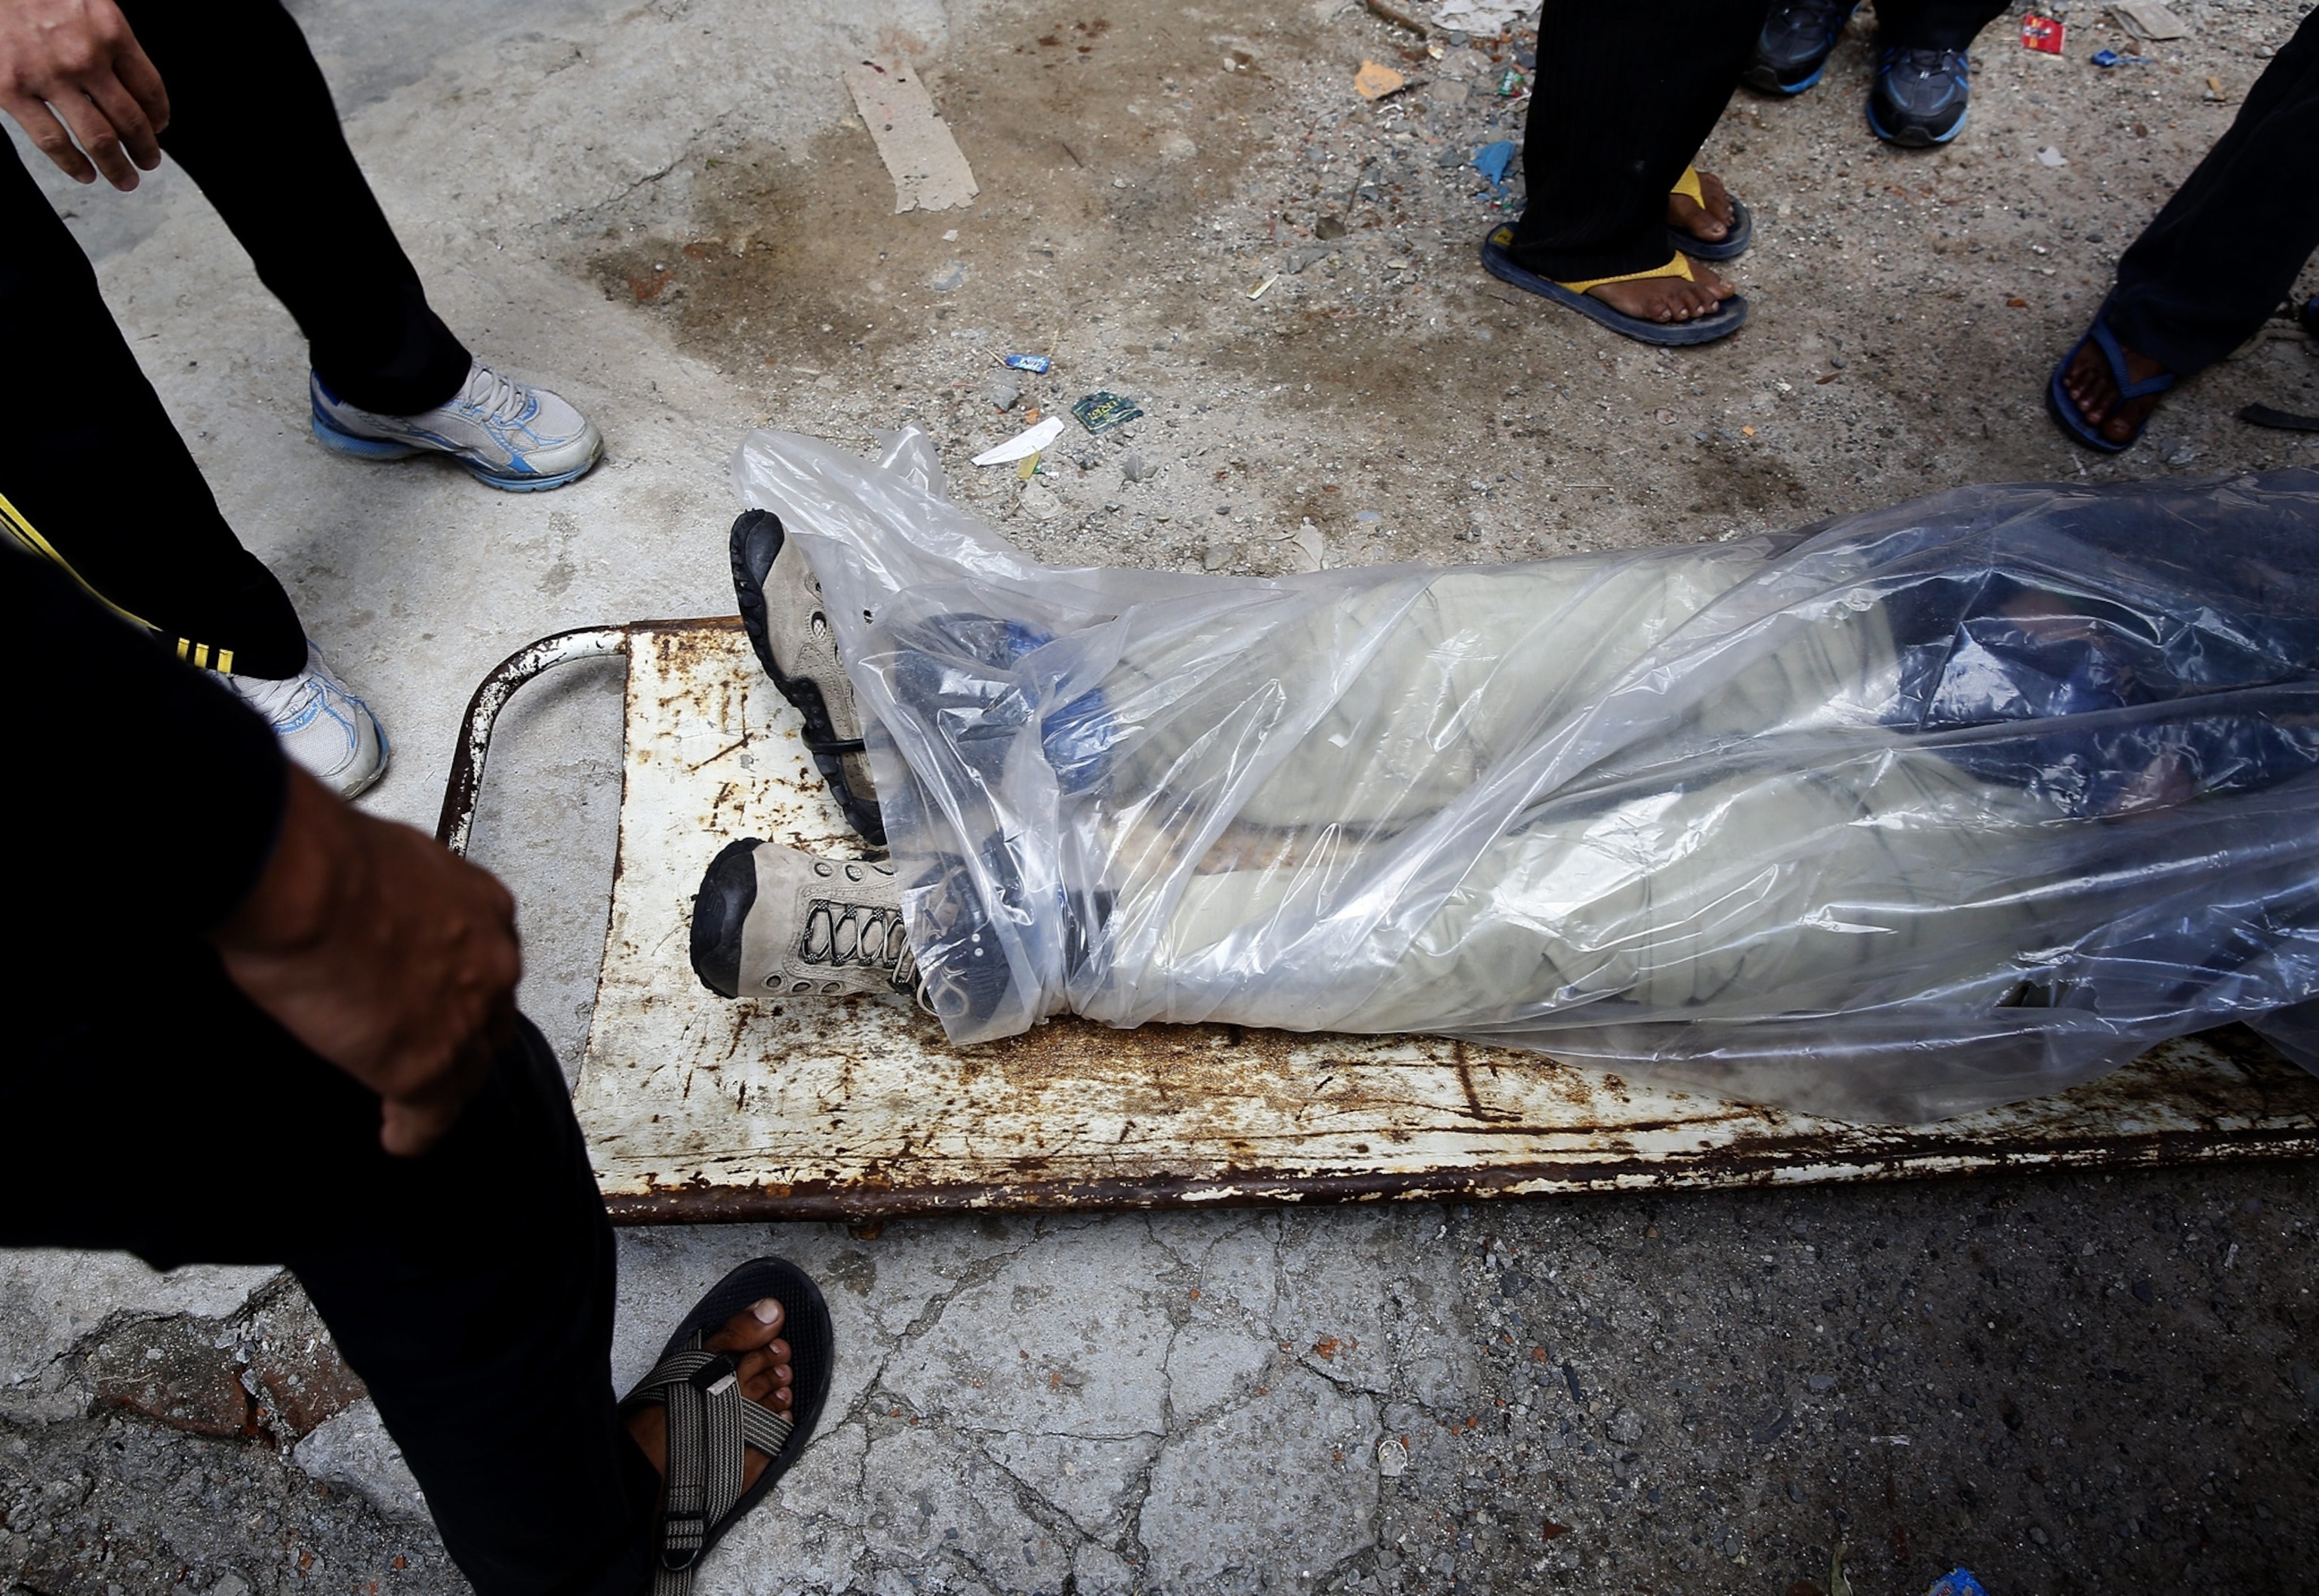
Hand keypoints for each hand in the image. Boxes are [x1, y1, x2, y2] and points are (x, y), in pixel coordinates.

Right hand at [0, 0, 167, 189]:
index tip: (159, 128)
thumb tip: (131, 85)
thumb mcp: (85, 1)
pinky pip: (52, 140)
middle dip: (145, 148)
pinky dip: (73, 164)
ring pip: (98, 138)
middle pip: (130, 119)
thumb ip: (107, 36)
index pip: (150, 88)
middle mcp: (85, 56)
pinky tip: (85, 174)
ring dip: (117, 166)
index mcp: (110, 30)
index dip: (159, 115)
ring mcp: (48, 76)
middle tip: (149, 161)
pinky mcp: (10, 90)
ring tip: (125, 179)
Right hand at [210, 766, 523, 1155]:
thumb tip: (368, 901)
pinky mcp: (426, 1064)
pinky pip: (432, 1114)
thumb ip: (396, 893)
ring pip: (467, 1070)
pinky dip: (413, 1131)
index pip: (486, 962)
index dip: (463, 988)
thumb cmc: (323, 856)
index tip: (443, 1000)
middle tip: (431, 1052)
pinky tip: (401, 1139)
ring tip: (415, 1105)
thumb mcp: (384, 860)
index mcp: (483, 906)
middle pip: (488, 1019)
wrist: (305, 879)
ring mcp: (464, 1017)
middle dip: (462, 1039)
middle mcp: (491, 961)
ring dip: (442, 1088)